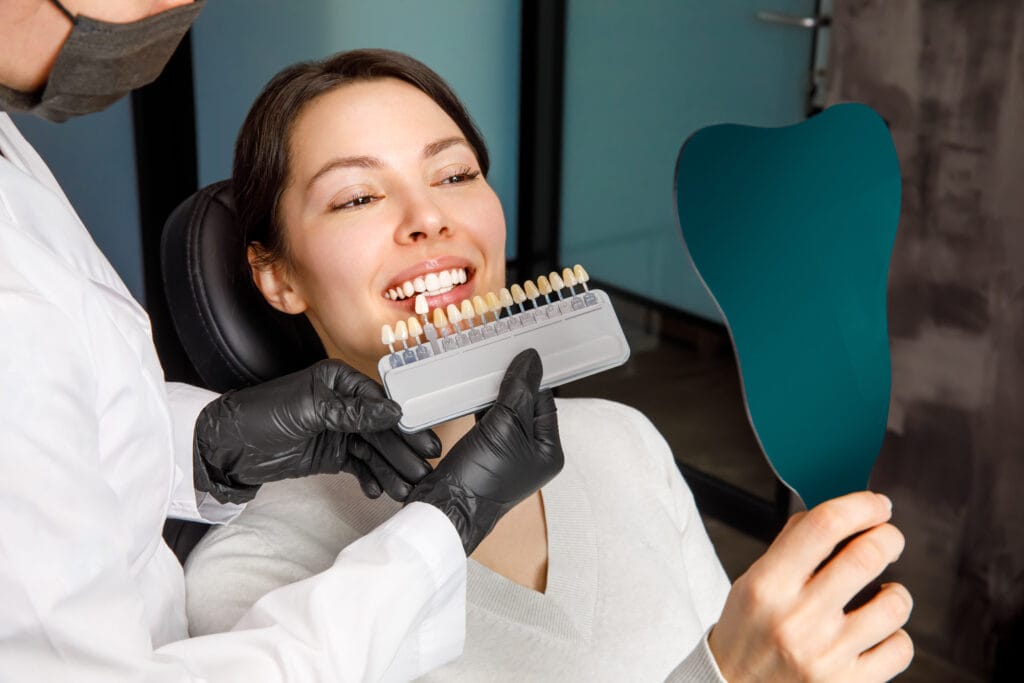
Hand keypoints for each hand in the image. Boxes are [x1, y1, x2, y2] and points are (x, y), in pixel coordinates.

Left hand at [193, 359, 439, 503]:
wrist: (228, 447)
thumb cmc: (263, 415)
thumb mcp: (310, 410)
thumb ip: (353, 414)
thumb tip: (393, 412)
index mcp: (340, 382)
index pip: (381, 404)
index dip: (404, 424)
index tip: (425, 442)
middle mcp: (343, 404)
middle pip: (382, 430)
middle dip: (402, 452)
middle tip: (423, 471)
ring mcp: (338, 431)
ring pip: (373, 451)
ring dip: (390, 470)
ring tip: (406, 490)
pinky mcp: (331, 454)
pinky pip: (359, 466)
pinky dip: (370, 478)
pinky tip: (379, 490)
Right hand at [406, 349, 563, 553]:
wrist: (447, 507)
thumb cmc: (482, 475)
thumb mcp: (505, 425)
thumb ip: (520, 390)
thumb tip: (531, 359)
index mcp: (549, 451)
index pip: (545, 401)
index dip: (531, 378)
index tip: (517, 353)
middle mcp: (532, 454)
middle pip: (526, 406)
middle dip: (512, 384)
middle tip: (498, 358)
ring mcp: (508, 455)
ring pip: (506, 412)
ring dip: (496, 394)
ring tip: (483, 373)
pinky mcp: (485, 454)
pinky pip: (489, 423)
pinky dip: (482, 407)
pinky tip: (471, 394)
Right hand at [708, 491, 912, 681]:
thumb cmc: (746, 633)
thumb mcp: (752, 583)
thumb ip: (790, 547)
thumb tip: (835, 514)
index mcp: (767, 585)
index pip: (824, 526)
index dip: (860, 506)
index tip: (877, 504)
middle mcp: (796, 619)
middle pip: (866, 556)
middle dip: (888, 538)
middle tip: (887, 538)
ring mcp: (825, 656)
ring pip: (894, 604)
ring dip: (896, 592)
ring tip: (881, 595)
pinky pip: (900, 649)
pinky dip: (895, 636)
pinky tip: (877, 633)